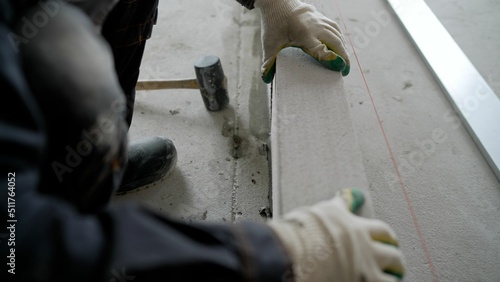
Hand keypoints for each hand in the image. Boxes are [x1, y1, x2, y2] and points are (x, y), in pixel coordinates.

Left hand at [254, 0, 349, 82]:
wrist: (277, 2)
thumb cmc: (273, 23)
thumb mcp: (269, 43)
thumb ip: (269, 61)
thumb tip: (266, 78)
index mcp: (303, 33)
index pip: (321, 48)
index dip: (330, 58)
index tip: (339, 69)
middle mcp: (315, 26)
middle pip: (335, 42)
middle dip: (343, 57)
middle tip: (345, 72)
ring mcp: (320, 20)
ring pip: (337, 34)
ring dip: (343, 48)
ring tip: (344, 62)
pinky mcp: (322, 17)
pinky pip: (335, 29)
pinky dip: (340, 39)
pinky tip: (340, 47)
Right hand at [268, 189, 404, 281]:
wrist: (297, 253)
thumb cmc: (306, 231)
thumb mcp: (324, 211)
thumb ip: (339, 205)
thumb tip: (346, 194)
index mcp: (357, 228)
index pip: (382, 230)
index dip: (387, 235)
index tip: (388, 238)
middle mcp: (366, 249)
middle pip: (393, 252)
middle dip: (395, 255)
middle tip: (396, 259)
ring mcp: (366, 269)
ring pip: (393, 273)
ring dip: (395, 274)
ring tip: (394, 275)